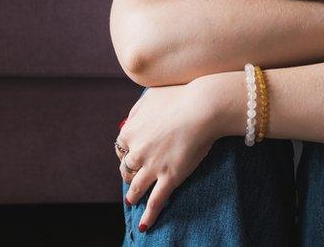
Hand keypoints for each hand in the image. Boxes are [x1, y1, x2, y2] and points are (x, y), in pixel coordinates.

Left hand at [115, 78, 230, 231]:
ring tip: (133, 201)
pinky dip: (149, 216)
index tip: (131, 156)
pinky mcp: (169, 178)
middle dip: (129, 174)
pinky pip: (155, 201)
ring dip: (133, 196)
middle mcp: (136, 151)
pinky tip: (145, 225)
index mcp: (129, 132)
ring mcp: (152, 167)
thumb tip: (129, 120)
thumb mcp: (150, 97)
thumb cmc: (179, 97)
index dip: (127, 153)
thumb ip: (137, 111)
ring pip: (136, 188)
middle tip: (132, 178)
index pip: (121, 148)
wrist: (202, 107)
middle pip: (126, 169)